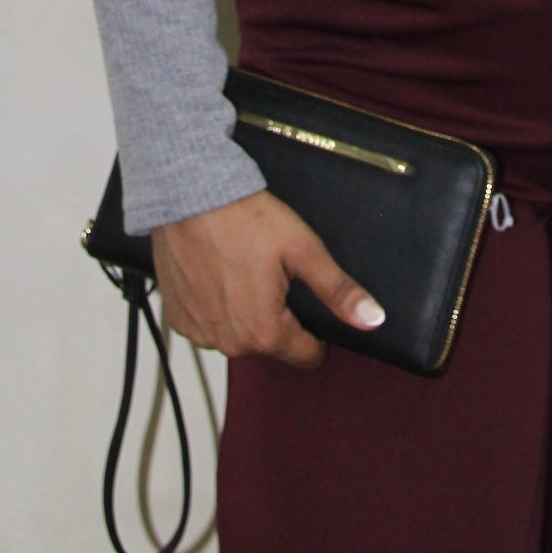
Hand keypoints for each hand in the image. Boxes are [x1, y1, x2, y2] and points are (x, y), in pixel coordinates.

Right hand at [151, 189, 385, 369]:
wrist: (191, 196)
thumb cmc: (244, 218)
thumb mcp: (303, 249)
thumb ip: (338, 290)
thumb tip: (372, 319)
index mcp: (265, 333)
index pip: (307, 356)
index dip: (315, 332)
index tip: (307, 302)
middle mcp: (231, 343)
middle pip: (271, 344)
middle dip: (278, 315)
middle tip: (272, 273)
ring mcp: (201, 333)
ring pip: (239, 335)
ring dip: (245, 312)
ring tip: (242, 270)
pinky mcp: (179, 319)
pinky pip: (209, 325)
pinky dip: (216, 307)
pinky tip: (218, 275)